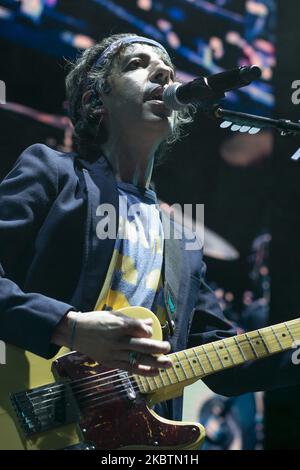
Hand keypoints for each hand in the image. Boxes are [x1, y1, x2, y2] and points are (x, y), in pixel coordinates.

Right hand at [52, 310, 171, 375]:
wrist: (76, 332)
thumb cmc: (97, 321)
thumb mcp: (114, 315)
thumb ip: (133, 321)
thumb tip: (150, 324)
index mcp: (118, 325)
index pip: (139, 329)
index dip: (148, 331)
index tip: (150, 332)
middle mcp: (117, 340)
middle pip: (142, 346)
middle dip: (158, 348)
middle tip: (168, 347)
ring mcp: (114, 353)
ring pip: (139, 359)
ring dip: (156, 362)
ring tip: (168, 363)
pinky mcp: (111, 362)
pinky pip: (130, 368)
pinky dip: (144, 371)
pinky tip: (155, 372)